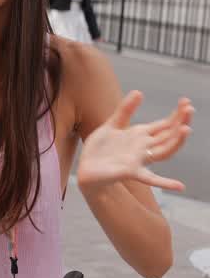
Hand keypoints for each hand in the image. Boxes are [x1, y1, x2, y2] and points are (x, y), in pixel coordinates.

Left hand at [77, 92, 192, 193]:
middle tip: (190, 108)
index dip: (176, 115)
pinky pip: (150, 178)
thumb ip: (125, 110)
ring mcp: (138, 160)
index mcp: (140, 136)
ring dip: (176, 142)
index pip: (164, 125)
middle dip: (180, 122)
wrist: (86, 169)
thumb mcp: (112, 125)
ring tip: (186, 129)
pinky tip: (179, 186)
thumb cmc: (100, 150)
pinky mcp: (130, 172)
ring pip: (163, 151)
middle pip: (168, 135)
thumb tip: (139, 92)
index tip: (186, 101)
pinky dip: (165, 183)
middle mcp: (143, 148)